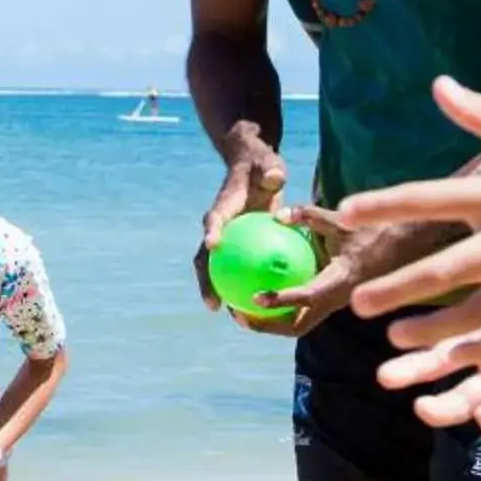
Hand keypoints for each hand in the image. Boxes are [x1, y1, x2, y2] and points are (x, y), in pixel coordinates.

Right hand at [193, 127, 287, 308]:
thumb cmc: (262, 167)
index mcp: (223, 205)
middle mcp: (218, 225)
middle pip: (205, 256)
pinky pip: (235, 269)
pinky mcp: (234, 246)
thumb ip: (271, 170)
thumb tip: (276, 176)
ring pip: (215, 269)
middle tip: (213, 303)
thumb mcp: (268, 164)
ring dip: (216, 292)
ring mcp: (223, 238)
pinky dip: (239, 286)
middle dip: (205, 280)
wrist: (252, 168)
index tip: (212, 246)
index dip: (212, 231)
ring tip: (229, 316)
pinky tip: (255, 306)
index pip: (214, 219)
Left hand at [236, 205, 442, 338]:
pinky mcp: (335, 301)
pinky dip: (283, 306)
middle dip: (265, 326)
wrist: (410, 246)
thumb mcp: (343, 220)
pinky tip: (263, 290)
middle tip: (238, 313)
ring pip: (299, 323)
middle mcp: (338, 301)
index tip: (254, 296)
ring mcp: (336, 305)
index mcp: (341, 283)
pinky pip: (305, 310)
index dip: (279, 300)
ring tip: (242, 308)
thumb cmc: (377, 230)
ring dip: (271, 320)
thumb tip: (277, 216)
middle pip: (296, 327)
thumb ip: (309, 217)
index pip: (306, 297)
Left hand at [334, 77, 480, 374]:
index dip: (387, 204)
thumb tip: (438, 83)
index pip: (433, 197)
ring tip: (392, 335)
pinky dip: (474, 349)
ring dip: (429, 328)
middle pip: (445, 268)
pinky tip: (445, 356)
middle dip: (398, 287)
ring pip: (472, 313)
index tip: (347, 211)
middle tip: (358, 301)